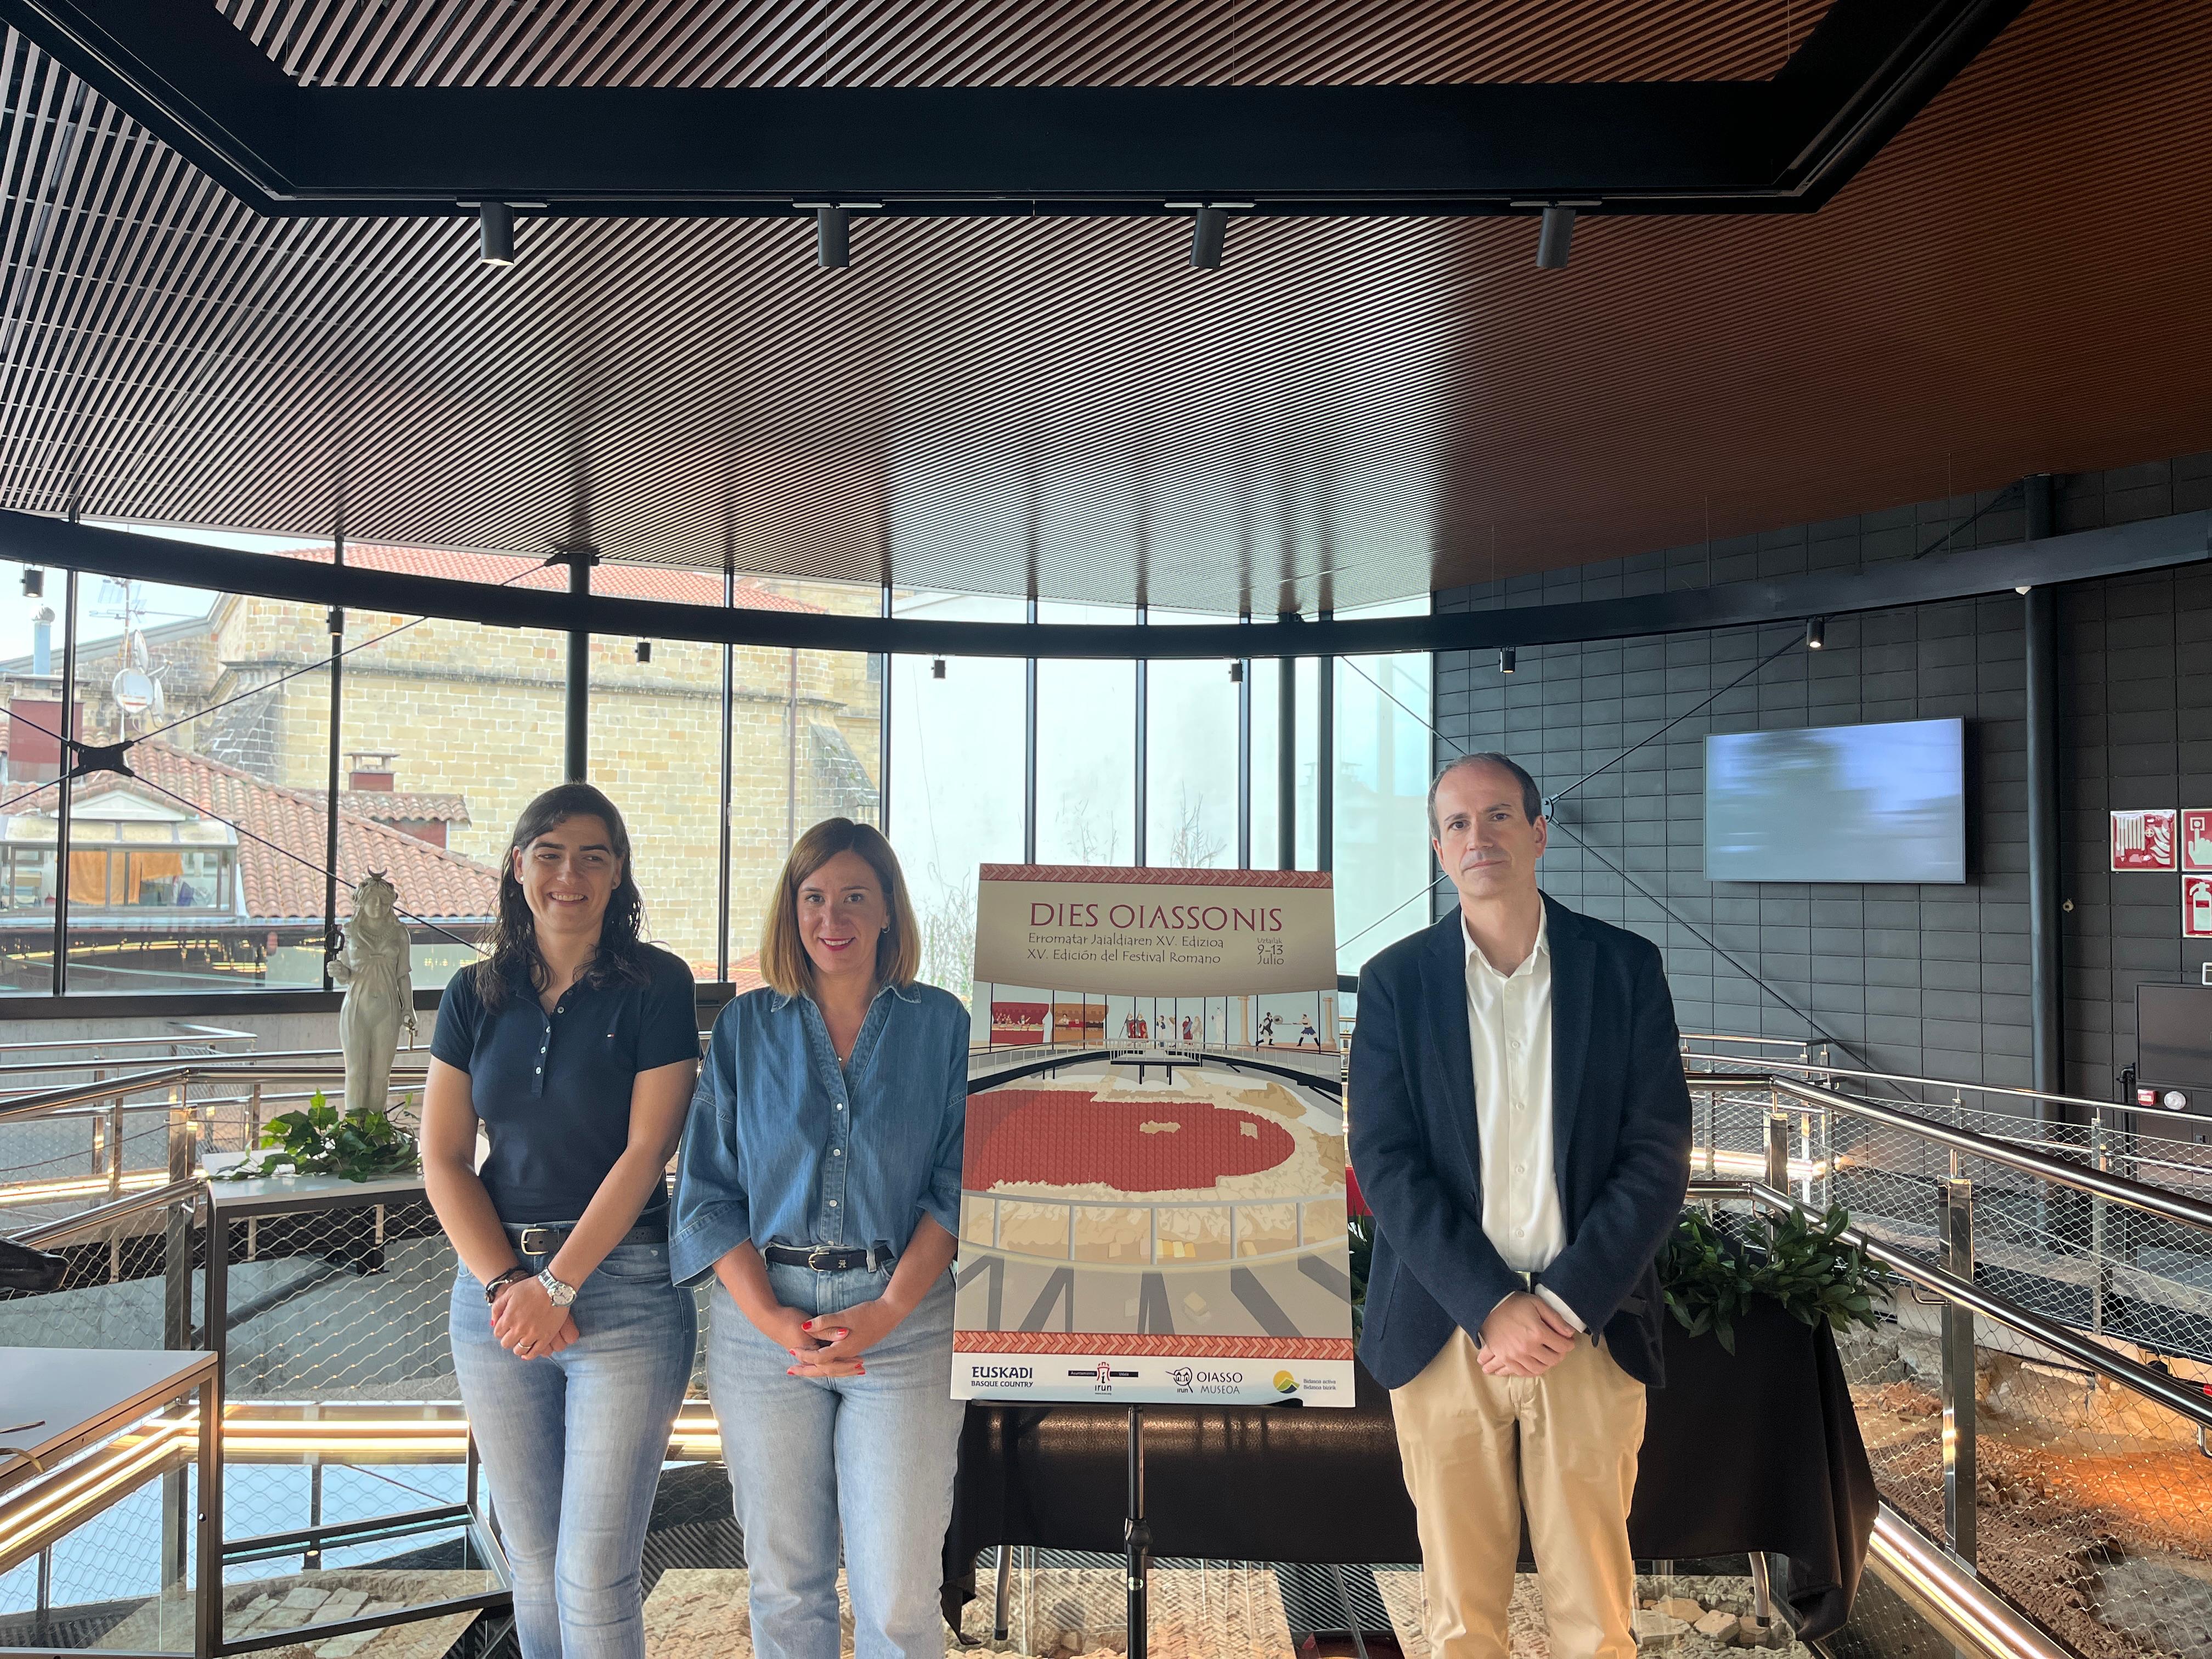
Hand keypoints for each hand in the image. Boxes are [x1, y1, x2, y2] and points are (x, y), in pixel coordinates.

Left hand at [492, 1277, 577, 1359]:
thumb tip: (493, 1322)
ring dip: (518, 1347)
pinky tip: (528, 1353)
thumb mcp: (510, 1292)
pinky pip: (535, 1352)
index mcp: (509, 1318)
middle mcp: (519, 1328)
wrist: (554, 1287)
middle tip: (514, 1334)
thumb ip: (497, 1307)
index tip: (507, 1327)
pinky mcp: (546, 1337)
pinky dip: (529, 1355)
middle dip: (508, 1339)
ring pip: (519, 1350)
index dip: (501, 1330)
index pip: (498, 1333)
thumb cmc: (531, 1287)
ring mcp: (533, 1334)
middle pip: (506, 1344)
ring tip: (522, 1341)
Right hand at [744, 1301, 863, 1379]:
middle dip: (845, 1370)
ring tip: (855, 1368)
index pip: (831, 1364)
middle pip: (829, 1369)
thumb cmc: (789, 1320)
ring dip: (840, 1367)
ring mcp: (806, 1353)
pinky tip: (839, 1360)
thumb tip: (844, 1334)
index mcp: (809, 1353)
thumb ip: (826, 1329)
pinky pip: (821, 1359)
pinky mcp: (805, 1348)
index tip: (860, 1364)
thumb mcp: (808, 1325)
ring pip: (825, 1366)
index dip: (846, 1364)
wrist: (770, 1318)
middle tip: (862, 1369)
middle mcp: (808, 1357)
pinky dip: (832, 1361)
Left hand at [798, 1298, 904, 1370]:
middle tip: (791, 1370)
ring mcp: (853, 1351)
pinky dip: (829, 1364)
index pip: (819, 1358)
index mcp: (843, 1348)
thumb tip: (805, 1327)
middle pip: (824, 1369)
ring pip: (832, 1367)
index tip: (791, 1351)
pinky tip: (826, 1360)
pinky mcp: (857, 1347)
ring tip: (804, 1368)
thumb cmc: (868, 1313)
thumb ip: (825, 1322)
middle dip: (806, 1370)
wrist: (890, 1313)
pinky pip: (839, 1363)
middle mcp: (847, 1353)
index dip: (804, 1356)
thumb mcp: (845, 1316)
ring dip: (817, 1368)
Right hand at [1477, 1292, 1577, 1377]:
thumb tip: (1570, 1333)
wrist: (1488, 1307)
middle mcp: (1528, 1347)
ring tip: (1547, 1357)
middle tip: (1559, 1349)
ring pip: (1538, 1369)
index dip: (1569, 1344)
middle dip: (1559, 1355)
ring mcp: (1516, 1355)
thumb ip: (1555, 1319)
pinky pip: (1522, 1372)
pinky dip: (1530, 1371)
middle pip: (1552, 1359)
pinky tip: (1533, 1365)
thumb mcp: (1537, 1304)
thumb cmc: (1514, 1304)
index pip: (1562, 1346)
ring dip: (1546, 1364)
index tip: (1569, 1342)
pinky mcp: (1505, 1359)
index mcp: (1538, 1332)